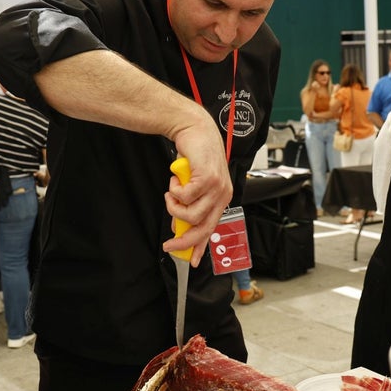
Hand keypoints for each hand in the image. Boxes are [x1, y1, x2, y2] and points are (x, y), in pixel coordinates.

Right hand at [162, 120, 232, 266]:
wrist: (195, 129)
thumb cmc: (194, 156)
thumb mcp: (193, 184)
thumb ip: (190, 203)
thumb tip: (178, 225)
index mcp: (221, 198)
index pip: (212, 228)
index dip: (201, 247)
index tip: (192, 261)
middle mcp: (223, 195)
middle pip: (203, 228)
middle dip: (183, 240)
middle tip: (168, 244)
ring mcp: (217, 187)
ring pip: (191, 214)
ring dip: (174, 207)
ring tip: (170, 194)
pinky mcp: (208, 178)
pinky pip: (185, 196)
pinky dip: (174, 191)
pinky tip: (174, 179)